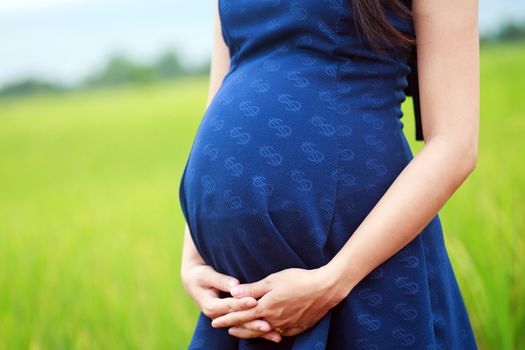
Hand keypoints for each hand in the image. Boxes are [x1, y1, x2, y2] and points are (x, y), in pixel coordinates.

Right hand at [180, 263, 282, 342]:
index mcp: (211, 306)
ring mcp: (225, 319)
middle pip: (239, 321)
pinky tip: (273, 333)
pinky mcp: (232, 318)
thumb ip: (221, 280)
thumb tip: (235, 285)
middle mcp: (218, 316)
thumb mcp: (207, 275)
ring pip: (244, 327)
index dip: (241, 304)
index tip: (253, 301)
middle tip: (268, 325)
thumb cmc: (201, 276)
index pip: (229, 306)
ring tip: (275, 335)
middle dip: (254, 324)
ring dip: (260, 332)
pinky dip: (259, 330)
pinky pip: (246, 325)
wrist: (194, 283)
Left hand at [210, 266, 349, 336]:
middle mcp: (274, 320)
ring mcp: (286, 325)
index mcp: (266, 307)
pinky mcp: (298, 327)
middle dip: (234, 327)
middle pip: (249, 326)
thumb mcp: (273, 280)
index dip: (226, 318)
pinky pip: (279, 333)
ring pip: (263, 332)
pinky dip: (269, 333)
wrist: (325, 289)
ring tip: (239, 332)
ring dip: (249, 331)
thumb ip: (252, 288)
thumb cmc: (298, 279)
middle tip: (221, 328)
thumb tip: (233, 292)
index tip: (214, 321)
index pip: (240, 315)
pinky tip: (266, 332)